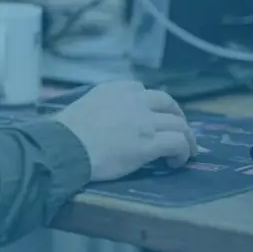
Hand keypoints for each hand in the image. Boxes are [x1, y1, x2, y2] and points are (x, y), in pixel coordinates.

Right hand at [54, 81, 197, 181]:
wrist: (66, 145)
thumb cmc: (67, 131)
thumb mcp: (85, 105)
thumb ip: (102, 105)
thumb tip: (105, 119)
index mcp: (115, 89)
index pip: (142, 90)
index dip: (153, 104)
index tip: (153, 116)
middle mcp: (134, 100)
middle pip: (167, 103)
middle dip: (177, 116)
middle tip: (179, 131)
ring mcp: (145, 121)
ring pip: (179, 124)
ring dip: (186, 137)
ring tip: (185, 151)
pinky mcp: (150, 143)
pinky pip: (178, 143)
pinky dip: (183, 151)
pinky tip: (176, 162)